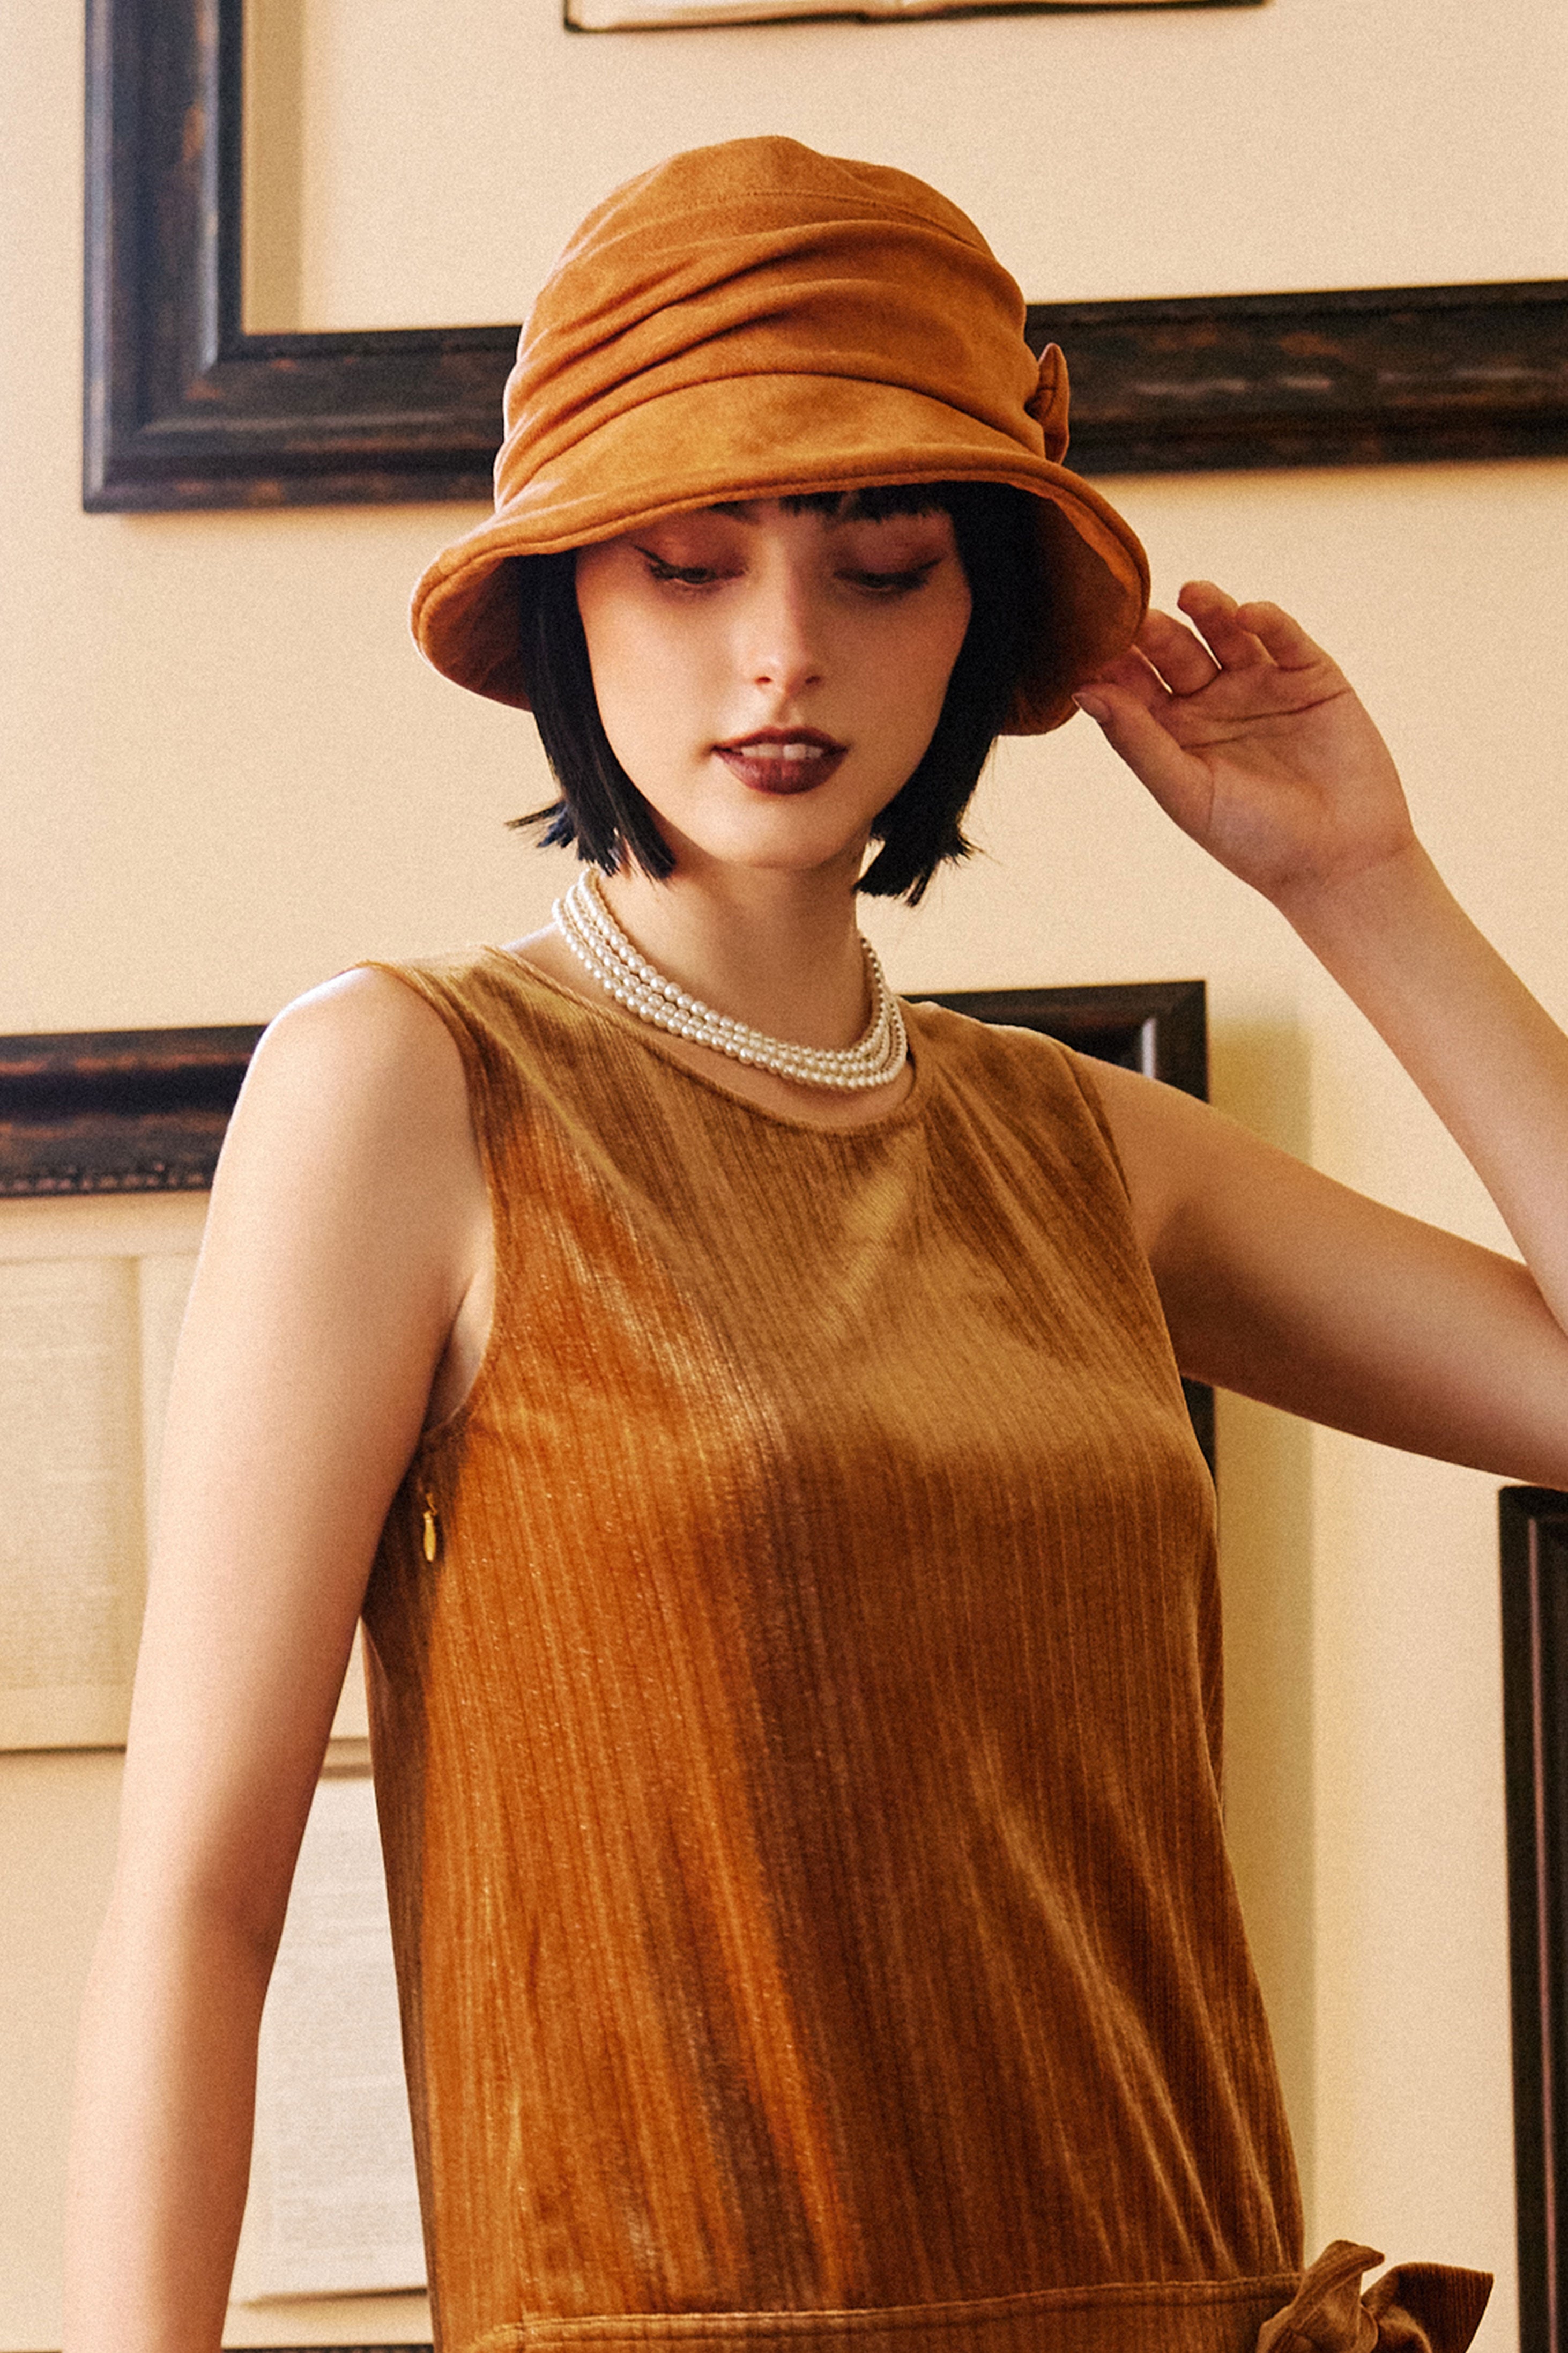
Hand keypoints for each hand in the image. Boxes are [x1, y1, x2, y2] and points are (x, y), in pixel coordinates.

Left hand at [1076, 582, 1417, 914]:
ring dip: (1209, 609)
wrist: (1341, 863)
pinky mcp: (1311, 675)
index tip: (1091, 641)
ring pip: (1226, 632)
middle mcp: (1212, 701)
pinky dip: (1267, 621)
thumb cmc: (1255, 841)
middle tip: (1137, 616)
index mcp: (1173, 732)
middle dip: (1157, 632)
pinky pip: (1284, 638)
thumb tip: (1085, 692)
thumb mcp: (1187, 792)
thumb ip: (1137, 742)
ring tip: (1190, 594)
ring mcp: (1261, 683)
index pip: (1134, 685)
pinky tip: (1247, 614)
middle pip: (1175, 651)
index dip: (1114, 662)